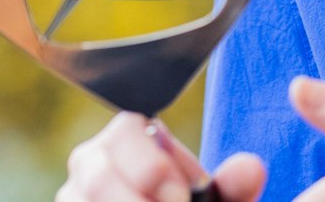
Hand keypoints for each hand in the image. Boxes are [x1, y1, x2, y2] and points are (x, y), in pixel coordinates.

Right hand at [58, 111, 267, 201]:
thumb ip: (234, 186)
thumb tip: (252, 168)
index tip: (180, 199)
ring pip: (78, 200)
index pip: (126, 129)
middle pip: (96, 173)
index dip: (152, 167)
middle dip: (133, 201)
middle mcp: (90, 162)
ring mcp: (72, 195)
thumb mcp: (216, 200)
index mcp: (129, 136)